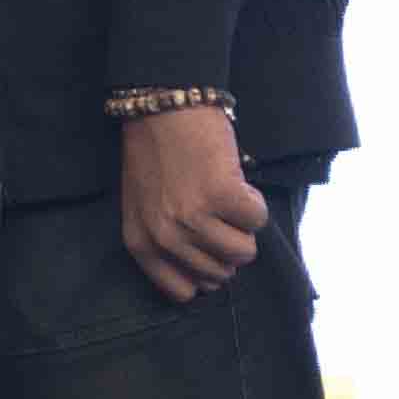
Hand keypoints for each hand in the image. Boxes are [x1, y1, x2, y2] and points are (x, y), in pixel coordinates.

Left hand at [116, 100, 268, 303]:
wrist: (163, 107)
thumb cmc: (156, 154)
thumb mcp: (145, 207)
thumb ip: (168, 244)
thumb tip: (210, 277)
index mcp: (141, 243)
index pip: (183, 292)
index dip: (204, 273)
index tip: (209, 251)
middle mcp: (164, 236)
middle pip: (220, 274)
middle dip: (226, 244)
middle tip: (215, 211)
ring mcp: (193, 218)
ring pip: (244, 253)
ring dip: (243, 226)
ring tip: (224, 196)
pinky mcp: (222, 196)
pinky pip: (257, 219)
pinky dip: (254, 201)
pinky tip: (234, 181)